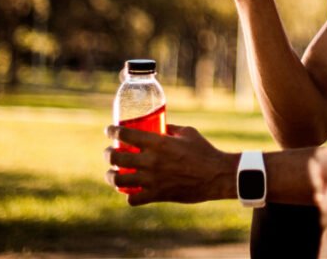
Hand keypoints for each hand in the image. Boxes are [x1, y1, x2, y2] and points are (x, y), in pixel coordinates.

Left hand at [104, 123, 236, 205]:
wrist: (217, 176)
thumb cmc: (204, 151)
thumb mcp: (187, 133)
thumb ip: (170, 129)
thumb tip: (159, 126)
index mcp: (158, 143)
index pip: (125, 134)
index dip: (112, 131)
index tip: (109, 130)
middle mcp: (151, 161)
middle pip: (116, 157)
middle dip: (108, 154)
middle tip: (110, 153)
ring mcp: (152, 180)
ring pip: (118, 180)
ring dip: (112, 176)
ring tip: (113, 174)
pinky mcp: (157, 195)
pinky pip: (133, 199)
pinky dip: (129, 196)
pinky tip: (131, 192)